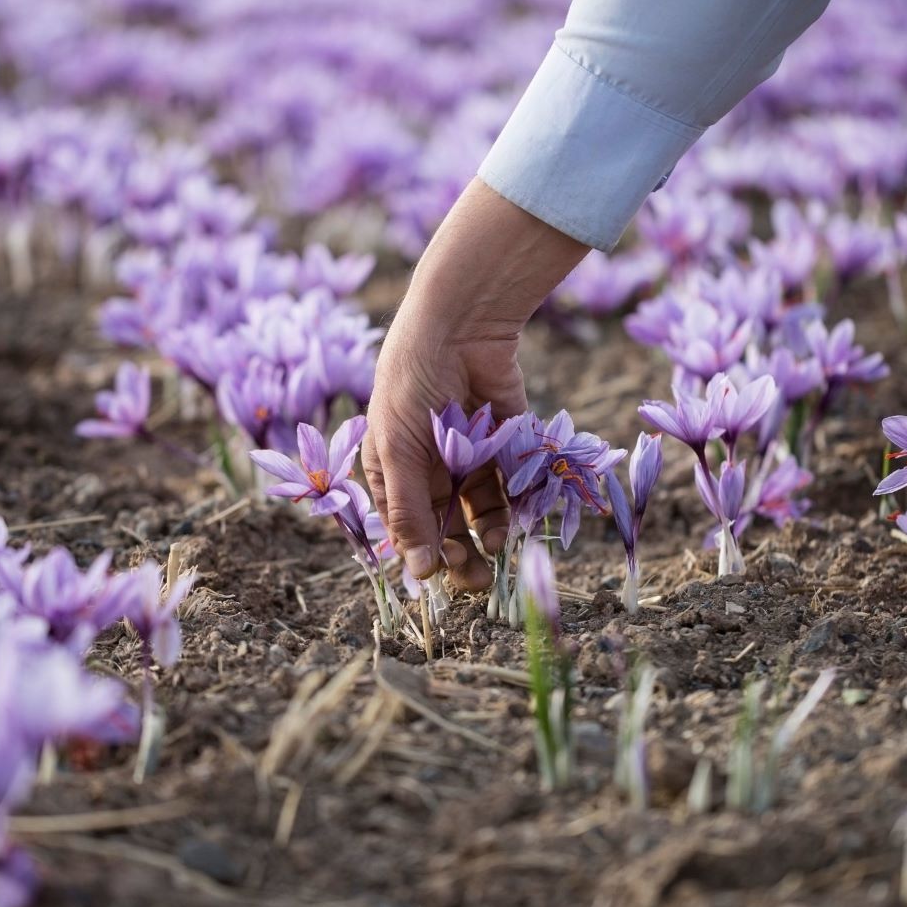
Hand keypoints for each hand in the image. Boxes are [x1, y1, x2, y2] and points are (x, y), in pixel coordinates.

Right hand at [363, 178, 588, 589]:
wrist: (460, 324)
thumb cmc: (411, 382)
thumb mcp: (399, 449)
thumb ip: (412, 512)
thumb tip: (419, 572)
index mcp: (392, 466)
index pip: (406, 524)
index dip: (421, 553)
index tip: (439, 580)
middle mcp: (431, 463)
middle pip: (445, 522)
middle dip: (459, 552)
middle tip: (476, 581)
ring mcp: (469, 452)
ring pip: (480, 508)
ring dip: (487, 532)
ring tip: (496, 549)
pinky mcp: (506, 441)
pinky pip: (510, 482)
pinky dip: (513, 504)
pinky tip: (514, 523)